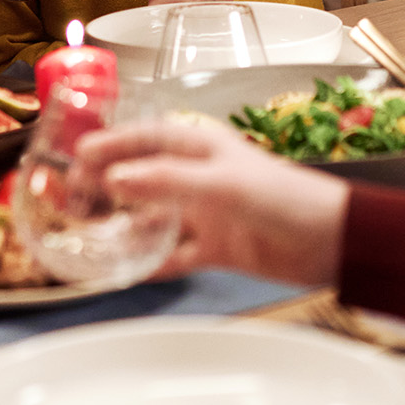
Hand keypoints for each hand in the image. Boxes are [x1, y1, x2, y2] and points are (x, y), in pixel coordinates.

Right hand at [77, 117, 347, 283]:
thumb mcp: (221, 184)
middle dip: (107, 182)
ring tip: (89, 230)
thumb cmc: (286, 196)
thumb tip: (115, 178)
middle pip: (142, 174)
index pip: (144, 137)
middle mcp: (199, 175)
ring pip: (154, 214)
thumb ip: (167, 181)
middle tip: (72, 195)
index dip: (110, 143)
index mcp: (201, 145)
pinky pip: (174, 252)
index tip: (76, 153)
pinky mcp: (217, 245)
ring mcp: (207, 211)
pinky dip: (152, 259)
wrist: (332, 240)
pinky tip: (129, 268)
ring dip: (124, 222)